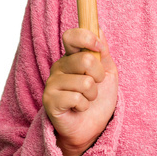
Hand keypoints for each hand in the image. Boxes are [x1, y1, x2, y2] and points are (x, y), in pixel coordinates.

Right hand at [43, 25, 117, 155]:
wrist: (92, 128)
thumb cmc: (98, 100)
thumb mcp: (106, 72)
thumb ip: (102, 51)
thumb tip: (98, 28)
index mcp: (71, 57)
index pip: (72, 36)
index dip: (88, 38)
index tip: (100, 48)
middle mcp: (59, 67)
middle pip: (85, 60)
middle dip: (99, 76)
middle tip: (95, 86)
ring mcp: (52, 84)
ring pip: (85, 82)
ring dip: (92, 95)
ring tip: (86, 100)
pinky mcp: (50, 101)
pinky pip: (76, 98)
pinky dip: (84, 106)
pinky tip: (78, 109)